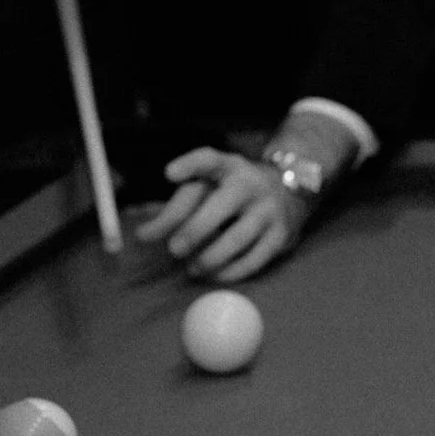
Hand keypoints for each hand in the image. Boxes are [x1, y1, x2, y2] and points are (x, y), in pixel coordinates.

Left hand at [134, 148, 308, 281]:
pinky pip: (253, 259)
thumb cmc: (233, 193)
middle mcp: (251, 184)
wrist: (292, 191)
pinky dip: (230, 272)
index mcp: (229, 167)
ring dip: (210, 258)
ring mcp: (269, 210)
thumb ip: (175, 210)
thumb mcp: (208, 189)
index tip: (169, 174)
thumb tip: (143, 237)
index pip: (209, 160)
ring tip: (192, 268)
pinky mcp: (280, 235)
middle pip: (222, 204)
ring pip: (237, 237)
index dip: (190, 164)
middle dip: (195, 229)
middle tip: (174, 250)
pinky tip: (215, 275)